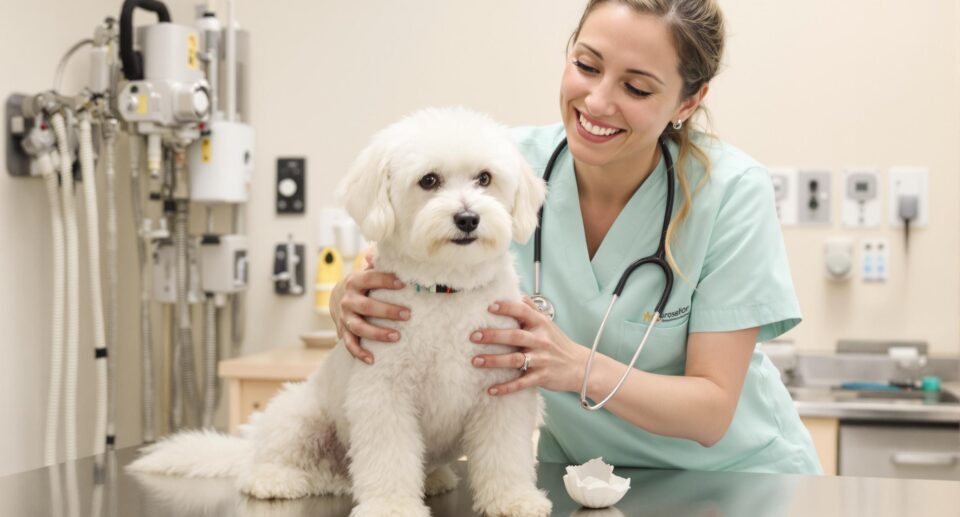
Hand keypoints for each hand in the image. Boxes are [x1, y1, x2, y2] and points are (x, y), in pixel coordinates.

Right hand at [332, 251, 409, 364]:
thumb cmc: (362, 283)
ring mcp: (345, 317)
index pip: (370, 278)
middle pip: (366, 306)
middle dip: (387, 311)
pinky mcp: (343, 331)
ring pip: (359, 327)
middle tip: (407, 314)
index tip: (403, 284)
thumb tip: (382, 251)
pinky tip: (372, 360)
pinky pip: (350, 344)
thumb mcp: (366, 269)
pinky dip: (359, 353)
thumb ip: (376, 262)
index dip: (385, 280)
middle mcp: (348, 299)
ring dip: (377, 333)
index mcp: (355, 281)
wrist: (336, 296)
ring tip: (397, 336)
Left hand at [469, 297, 587, 395]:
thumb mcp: (547, 323)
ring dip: (494, 361)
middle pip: (515, 336)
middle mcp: (541, 340)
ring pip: (515, 359)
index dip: (507, 308)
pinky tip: (491, 390)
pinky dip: (506, 387)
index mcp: (541, 324)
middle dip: (493, 336)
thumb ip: (531, 309)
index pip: (523, 311)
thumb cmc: (558, 344)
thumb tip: (516, 293)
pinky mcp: (542, 377)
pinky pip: (522, 383)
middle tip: (473, 336)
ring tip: (475, 361)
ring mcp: (542, 359)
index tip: (489, 307)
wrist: (580, 367)